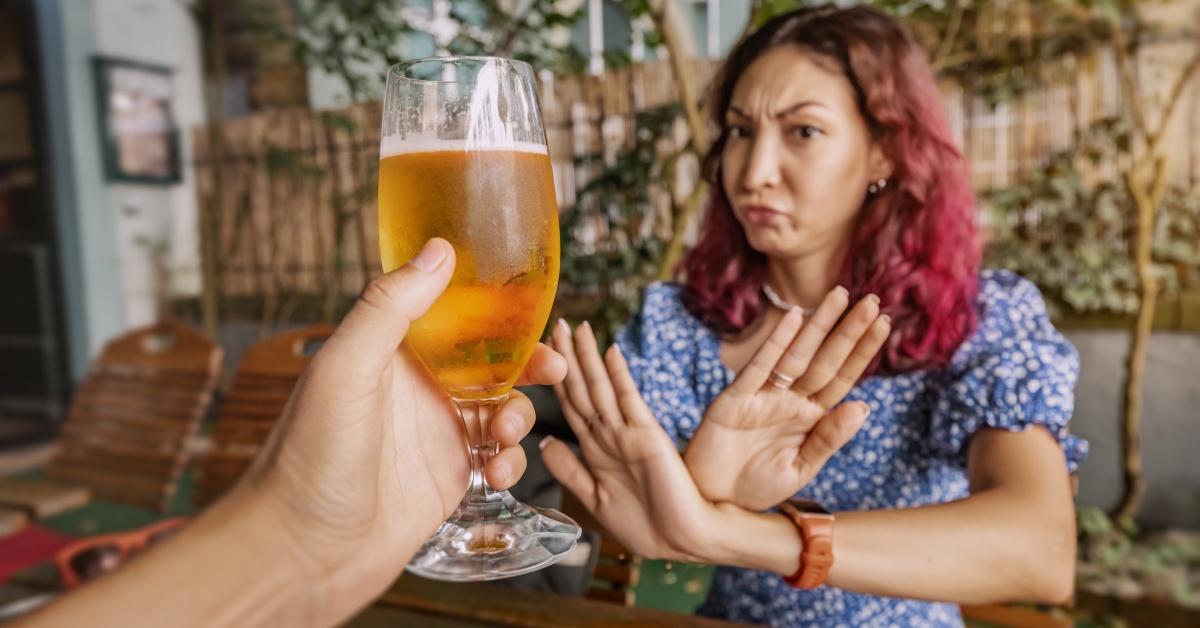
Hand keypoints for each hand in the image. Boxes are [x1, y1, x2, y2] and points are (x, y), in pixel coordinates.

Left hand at [236, 239, 566, 624]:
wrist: (299, 556)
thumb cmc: (306, 461)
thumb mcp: (345, 371)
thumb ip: (389, 309)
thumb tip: (438, 250)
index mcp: (391, 352)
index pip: (454, 313)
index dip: (497, 308)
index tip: (532, 309)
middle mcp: (416, 388)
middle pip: (489, 359)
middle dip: (527, 363)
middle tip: (553, 370)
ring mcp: (433, 434)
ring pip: (500, 407)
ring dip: (518, 416)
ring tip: (504, 436)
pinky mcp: (447, 478)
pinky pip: (496, 457)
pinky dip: (509, 461)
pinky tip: (496, 473)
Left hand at [540, 320, 720, 561]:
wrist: (683, 541)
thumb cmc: (645, 525)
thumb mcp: (596, 498)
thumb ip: (571, 471)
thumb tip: (544, 442)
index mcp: (596, 449)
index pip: (571, 405)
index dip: (556, 378)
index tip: (542, 351)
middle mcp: (611, 435)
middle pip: (583, 388)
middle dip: (568, 357)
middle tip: (557, 323)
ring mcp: (629, 433)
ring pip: (602, 388)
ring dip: (588, 358)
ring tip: (578, 328)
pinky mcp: (649, 437)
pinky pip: (630, 401)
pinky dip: (620, 377)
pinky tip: (611, 352)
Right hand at [686, 287, 889, 509]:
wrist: (712, 502)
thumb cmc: (755, 488)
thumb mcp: (799, 469)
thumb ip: (829, 439)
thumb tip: (863, 406)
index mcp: (809, 417)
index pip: (842, 378)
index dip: (862, 351)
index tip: (884, 323)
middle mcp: (789, 401)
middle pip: (825, 360)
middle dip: (848, 330)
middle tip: (872, 299)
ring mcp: (762, 397)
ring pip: (796, 355)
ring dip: (818, 325)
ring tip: (840, 295)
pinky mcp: (734, 399)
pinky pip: (759, 367)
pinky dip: (775, 343)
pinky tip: (793, 319)